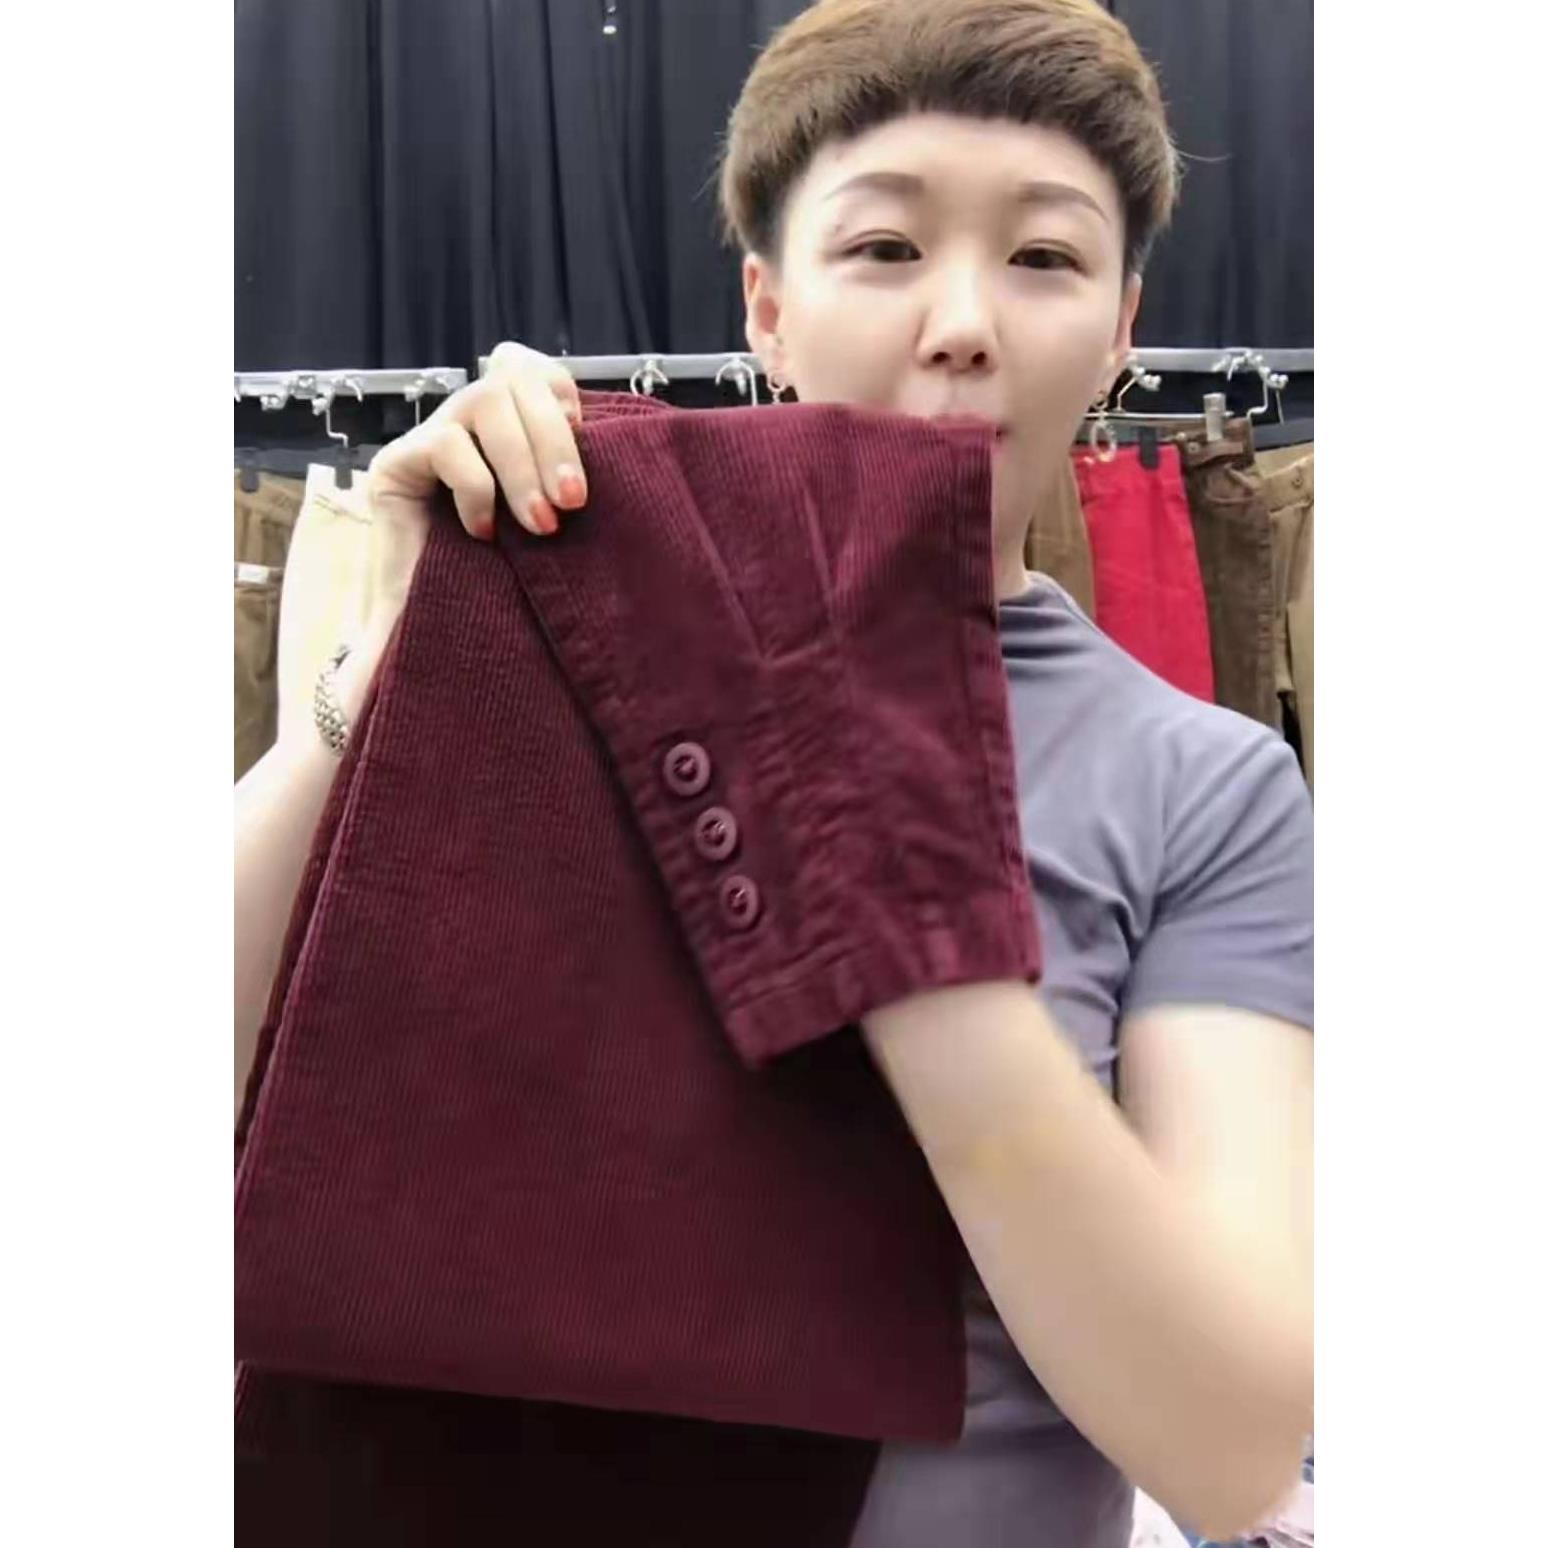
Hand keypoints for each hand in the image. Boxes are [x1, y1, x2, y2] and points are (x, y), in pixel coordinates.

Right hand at [362, 341, 589, 624]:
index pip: (533, 370)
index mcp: (507, 426)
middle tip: (574, 503)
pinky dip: (477, 486)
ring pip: (485, 400)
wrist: (439, 637)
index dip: (563, 392)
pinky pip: (446, 445)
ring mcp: (429, 439)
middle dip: (554, 439)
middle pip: (515, 379)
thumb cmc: (506, 586)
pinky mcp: (394, 466)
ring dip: (522, 463)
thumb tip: (642, 446)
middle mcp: (468, 424)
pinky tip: (484, 532)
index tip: (595, 443)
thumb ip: (575, 485)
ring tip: (541, 525)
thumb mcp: (553, 529)